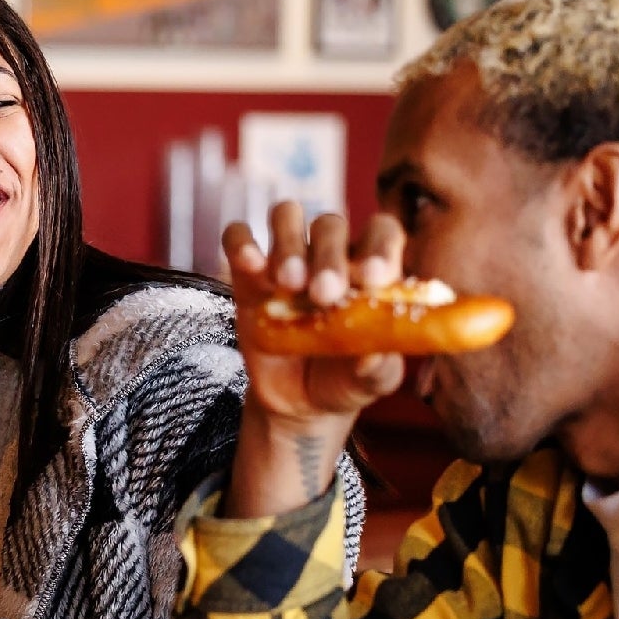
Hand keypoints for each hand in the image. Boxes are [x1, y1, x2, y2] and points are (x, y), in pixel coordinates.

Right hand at [224, 201, 408, 432]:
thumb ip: (378, 368)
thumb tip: (373, 355)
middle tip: (324, 293)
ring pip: (286, 217)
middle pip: (329, 225)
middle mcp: (329, 256)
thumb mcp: (372, 381)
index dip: (380, 246)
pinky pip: (237, 238)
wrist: (298, 401)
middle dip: (328, 255)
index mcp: (369, 270)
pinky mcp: (246, 274)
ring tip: (288, 283)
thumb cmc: (346, 380)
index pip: (381, 233)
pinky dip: (241, 244)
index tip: (373, 278)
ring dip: (288, 243)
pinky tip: (250, 265)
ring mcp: (286, 261)